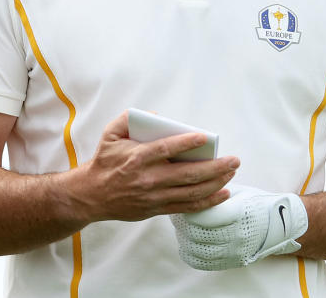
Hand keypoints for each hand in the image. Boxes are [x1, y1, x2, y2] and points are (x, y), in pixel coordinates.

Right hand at [68, 110, 238, 222]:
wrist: (92, 195)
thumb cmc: (104, 162)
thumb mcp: (110, 135)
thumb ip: (128, 119)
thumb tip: (156, 117)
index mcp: (137, 157)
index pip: (166, 149)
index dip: (187, 143)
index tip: (205, 138)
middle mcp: (148, 178)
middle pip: (188, 174)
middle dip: (215, 167)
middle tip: (233, 160)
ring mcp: (155, 196)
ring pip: (192, 191)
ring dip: (216, 182)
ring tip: (231, 172)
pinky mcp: (158, 208)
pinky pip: (188, 206)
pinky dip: (208, 201)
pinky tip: (222, 193)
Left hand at [170, 183, 307, 270]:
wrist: (280, 225)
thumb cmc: (256, 203)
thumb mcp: (238, 190)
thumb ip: (214, 190)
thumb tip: (188, 184)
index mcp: (239, 213)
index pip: (203, 215)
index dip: (188, 208)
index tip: (181, 201)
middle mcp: (237, 235)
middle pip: (197, 232)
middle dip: (182, 222)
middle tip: (178, 214)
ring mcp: (235, 251)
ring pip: (197, 248)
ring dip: (184, 237)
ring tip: (182, 227)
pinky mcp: (232, 261)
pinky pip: (204, 262)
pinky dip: (191, 253)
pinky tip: (188, 243)